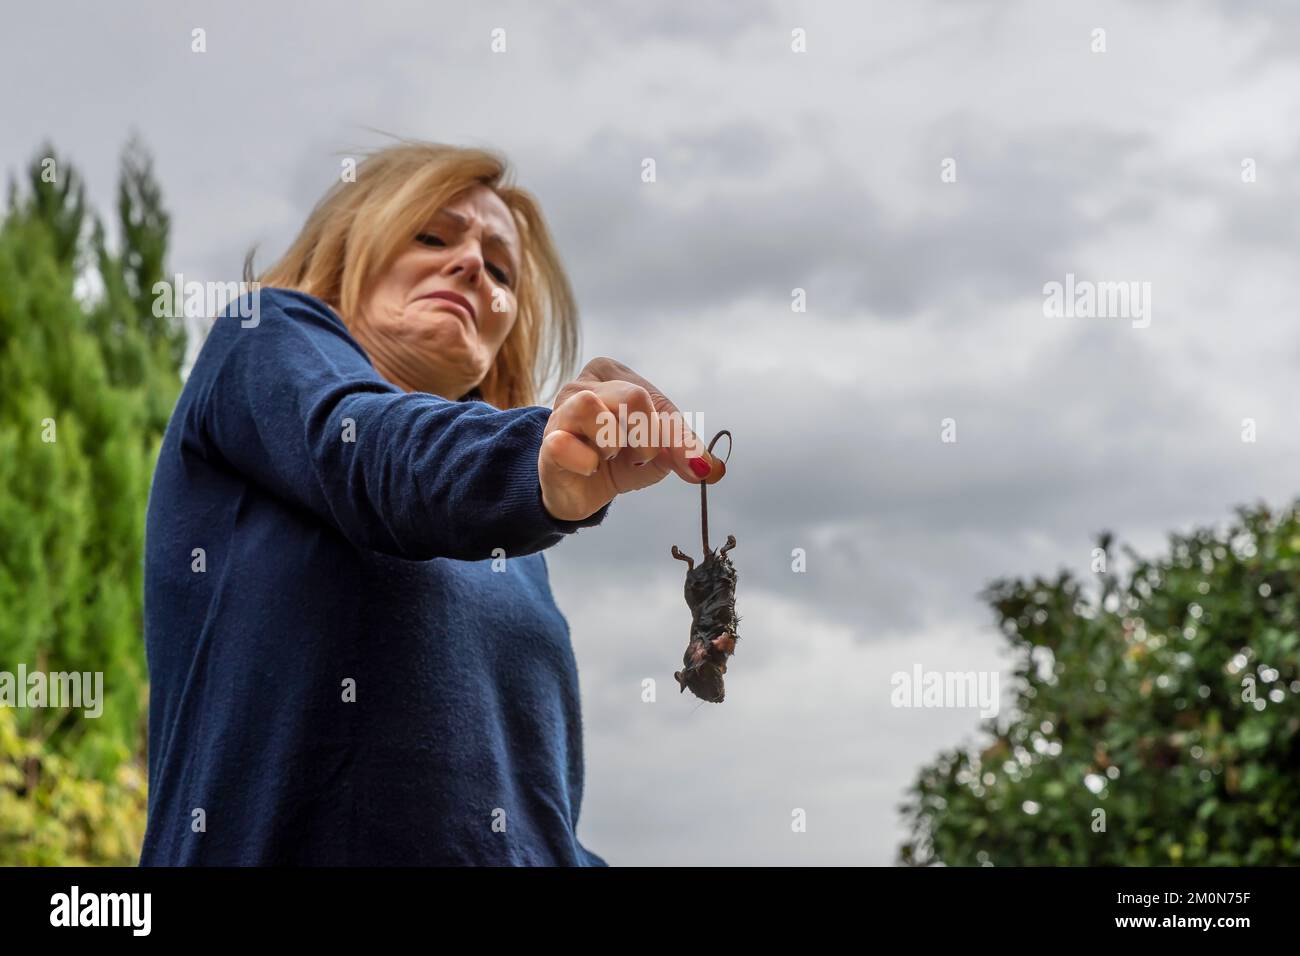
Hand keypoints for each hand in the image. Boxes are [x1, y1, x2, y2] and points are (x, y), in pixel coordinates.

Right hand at [539, 356, 722, 521]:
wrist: (581, 489)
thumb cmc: (621, 458)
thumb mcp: (660, 451)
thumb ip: (686, 453)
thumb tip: (712, 469)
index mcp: (614, 375)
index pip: (651, 396)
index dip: (677, 437)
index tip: (695, 466)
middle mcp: (584, 384)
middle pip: (631, 395)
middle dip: (648, 435)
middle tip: (645, 457)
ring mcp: (561, 411)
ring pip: (590, 406)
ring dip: (611, 441)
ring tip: (609, 457)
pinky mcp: (547, 442)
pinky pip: (563, 443)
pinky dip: (585, 461)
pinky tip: (589, 468)